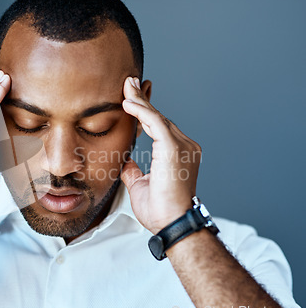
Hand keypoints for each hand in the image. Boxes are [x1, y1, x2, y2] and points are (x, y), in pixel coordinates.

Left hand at [121, 77, 201, 233]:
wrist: (171, 224)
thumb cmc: (160, 210)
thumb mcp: (140, 184)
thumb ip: (134, 169)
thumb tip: (124, 161)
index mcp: (177, 154)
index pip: (158, 126)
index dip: (144, 112)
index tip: (130, 99)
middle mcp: (184, 146)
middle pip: (158, 117)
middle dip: (142, 99)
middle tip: (128, 82)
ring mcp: (181, 146)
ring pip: (156, 117)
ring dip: (140, 101)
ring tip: (126, 86)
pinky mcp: (174, 148)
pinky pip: (156, 123)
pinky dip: (141, 111)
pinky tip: (127, 103)